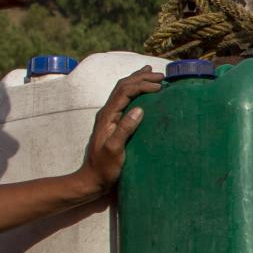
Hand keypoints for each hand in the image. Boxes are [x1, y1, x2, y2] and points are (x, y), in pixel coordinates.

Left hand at [79, 68, 163, 199]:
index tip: (159, 87)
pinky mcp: (113, 123)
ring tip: (150, 73)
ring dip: (137, 80)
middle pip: (123, 86)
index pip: (124, 91)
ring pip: (122, 91)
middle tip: (160, 75)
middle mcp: (107, 112)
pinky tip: (142, 92)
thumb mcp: (114, 150)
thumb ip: (124, 129)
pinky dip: (135, 91)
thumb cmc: (104, 168)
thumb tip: (139, 110)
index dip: (142, 85)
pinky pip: (124, 100)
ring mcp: (109, 117)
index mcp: (107, 116)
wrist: (92, 179)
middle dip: (141, 78)